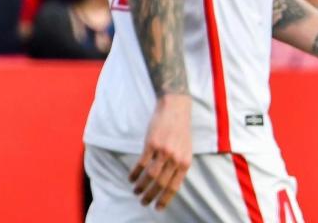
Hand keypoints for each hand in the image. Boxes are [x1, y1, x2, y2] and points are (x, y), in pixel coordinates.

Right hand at [129, 95, 192, 210]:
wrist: (176, 108)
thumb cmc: (181, 130)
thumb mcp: (186, 149)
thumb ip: (179, 166)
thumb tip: (170, 185)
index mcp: (185, 161)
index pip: (174, 186)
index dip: (165, 199)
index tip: (157, 208)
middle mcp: (175, 158)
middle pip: (161, 184)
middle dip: (150, 196)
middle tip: (143, 202)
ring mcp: (163, 151)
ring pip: (150, 176)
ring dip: (141, 186)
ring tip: (136, 191)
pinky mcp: (152, 144)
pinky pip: (141, 164)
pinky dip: (135, 173)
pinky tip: (131, 178)